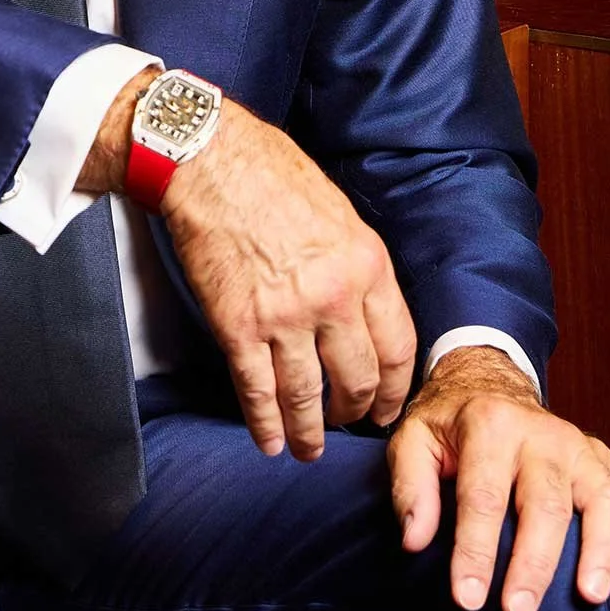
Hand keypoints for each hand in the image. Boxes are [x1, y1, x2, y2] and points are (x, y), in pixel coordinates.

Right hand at [152, 96, 418, 459]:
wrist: (211, 160)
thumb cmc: (274, 176)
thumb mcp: (343, 217)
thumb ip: (359, 270)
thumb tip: (364, 317)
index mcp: (368, 267)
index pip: (397, 348)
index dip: (393, 389)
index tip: (386, 407)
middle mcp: (333, 298)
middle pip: (357, 380)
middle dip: (353, 412)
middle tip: (346, 424)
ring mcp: (284, 316)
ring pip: (307, 397)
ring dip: (309, 433)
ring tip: (308, 450)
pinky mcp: (237, 326)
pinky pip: (257, 391)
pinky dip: (264, 424)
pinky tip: (270, 442)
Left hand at [388, 346, 609, 610]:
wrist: (488, 382)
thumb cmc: (449, 422)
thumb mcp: (412, 440)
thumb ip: (411, 487)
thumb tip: (417, 540)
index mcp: (490, 426)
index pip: (483, 496)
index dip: (475, 551)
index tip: (467, 597)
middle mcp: (543, 435)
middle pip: (545, 504)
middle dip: (534, 563)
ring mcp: (580, 448)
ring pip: (603, 499)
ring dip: (601, 551)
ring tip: (590, 597)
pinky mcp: (603, 461)